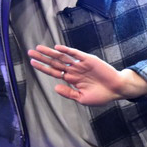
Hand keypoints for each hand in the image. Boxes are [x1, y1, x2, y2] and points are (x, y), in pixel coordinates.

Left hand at [28, 43, 146, 105]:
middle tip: (30, 53)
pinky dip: (67, 50)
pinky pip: (76, 54)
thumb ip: (69, 93)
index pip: (54, 71)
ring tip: (38, 48)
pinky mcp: (89, 60)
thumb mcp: (82, 98)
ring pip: (62, 57)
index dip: (43, 67)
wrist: (117, 89)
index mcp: (72, 79)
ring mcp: (81, 64)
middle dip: (43, 58)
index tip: (32, 63)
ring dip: (51, 53)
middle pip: (55, 62)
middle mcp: (74, 70)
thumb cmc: (101, 96)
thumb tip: (55, 87)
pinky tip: (57, 48)